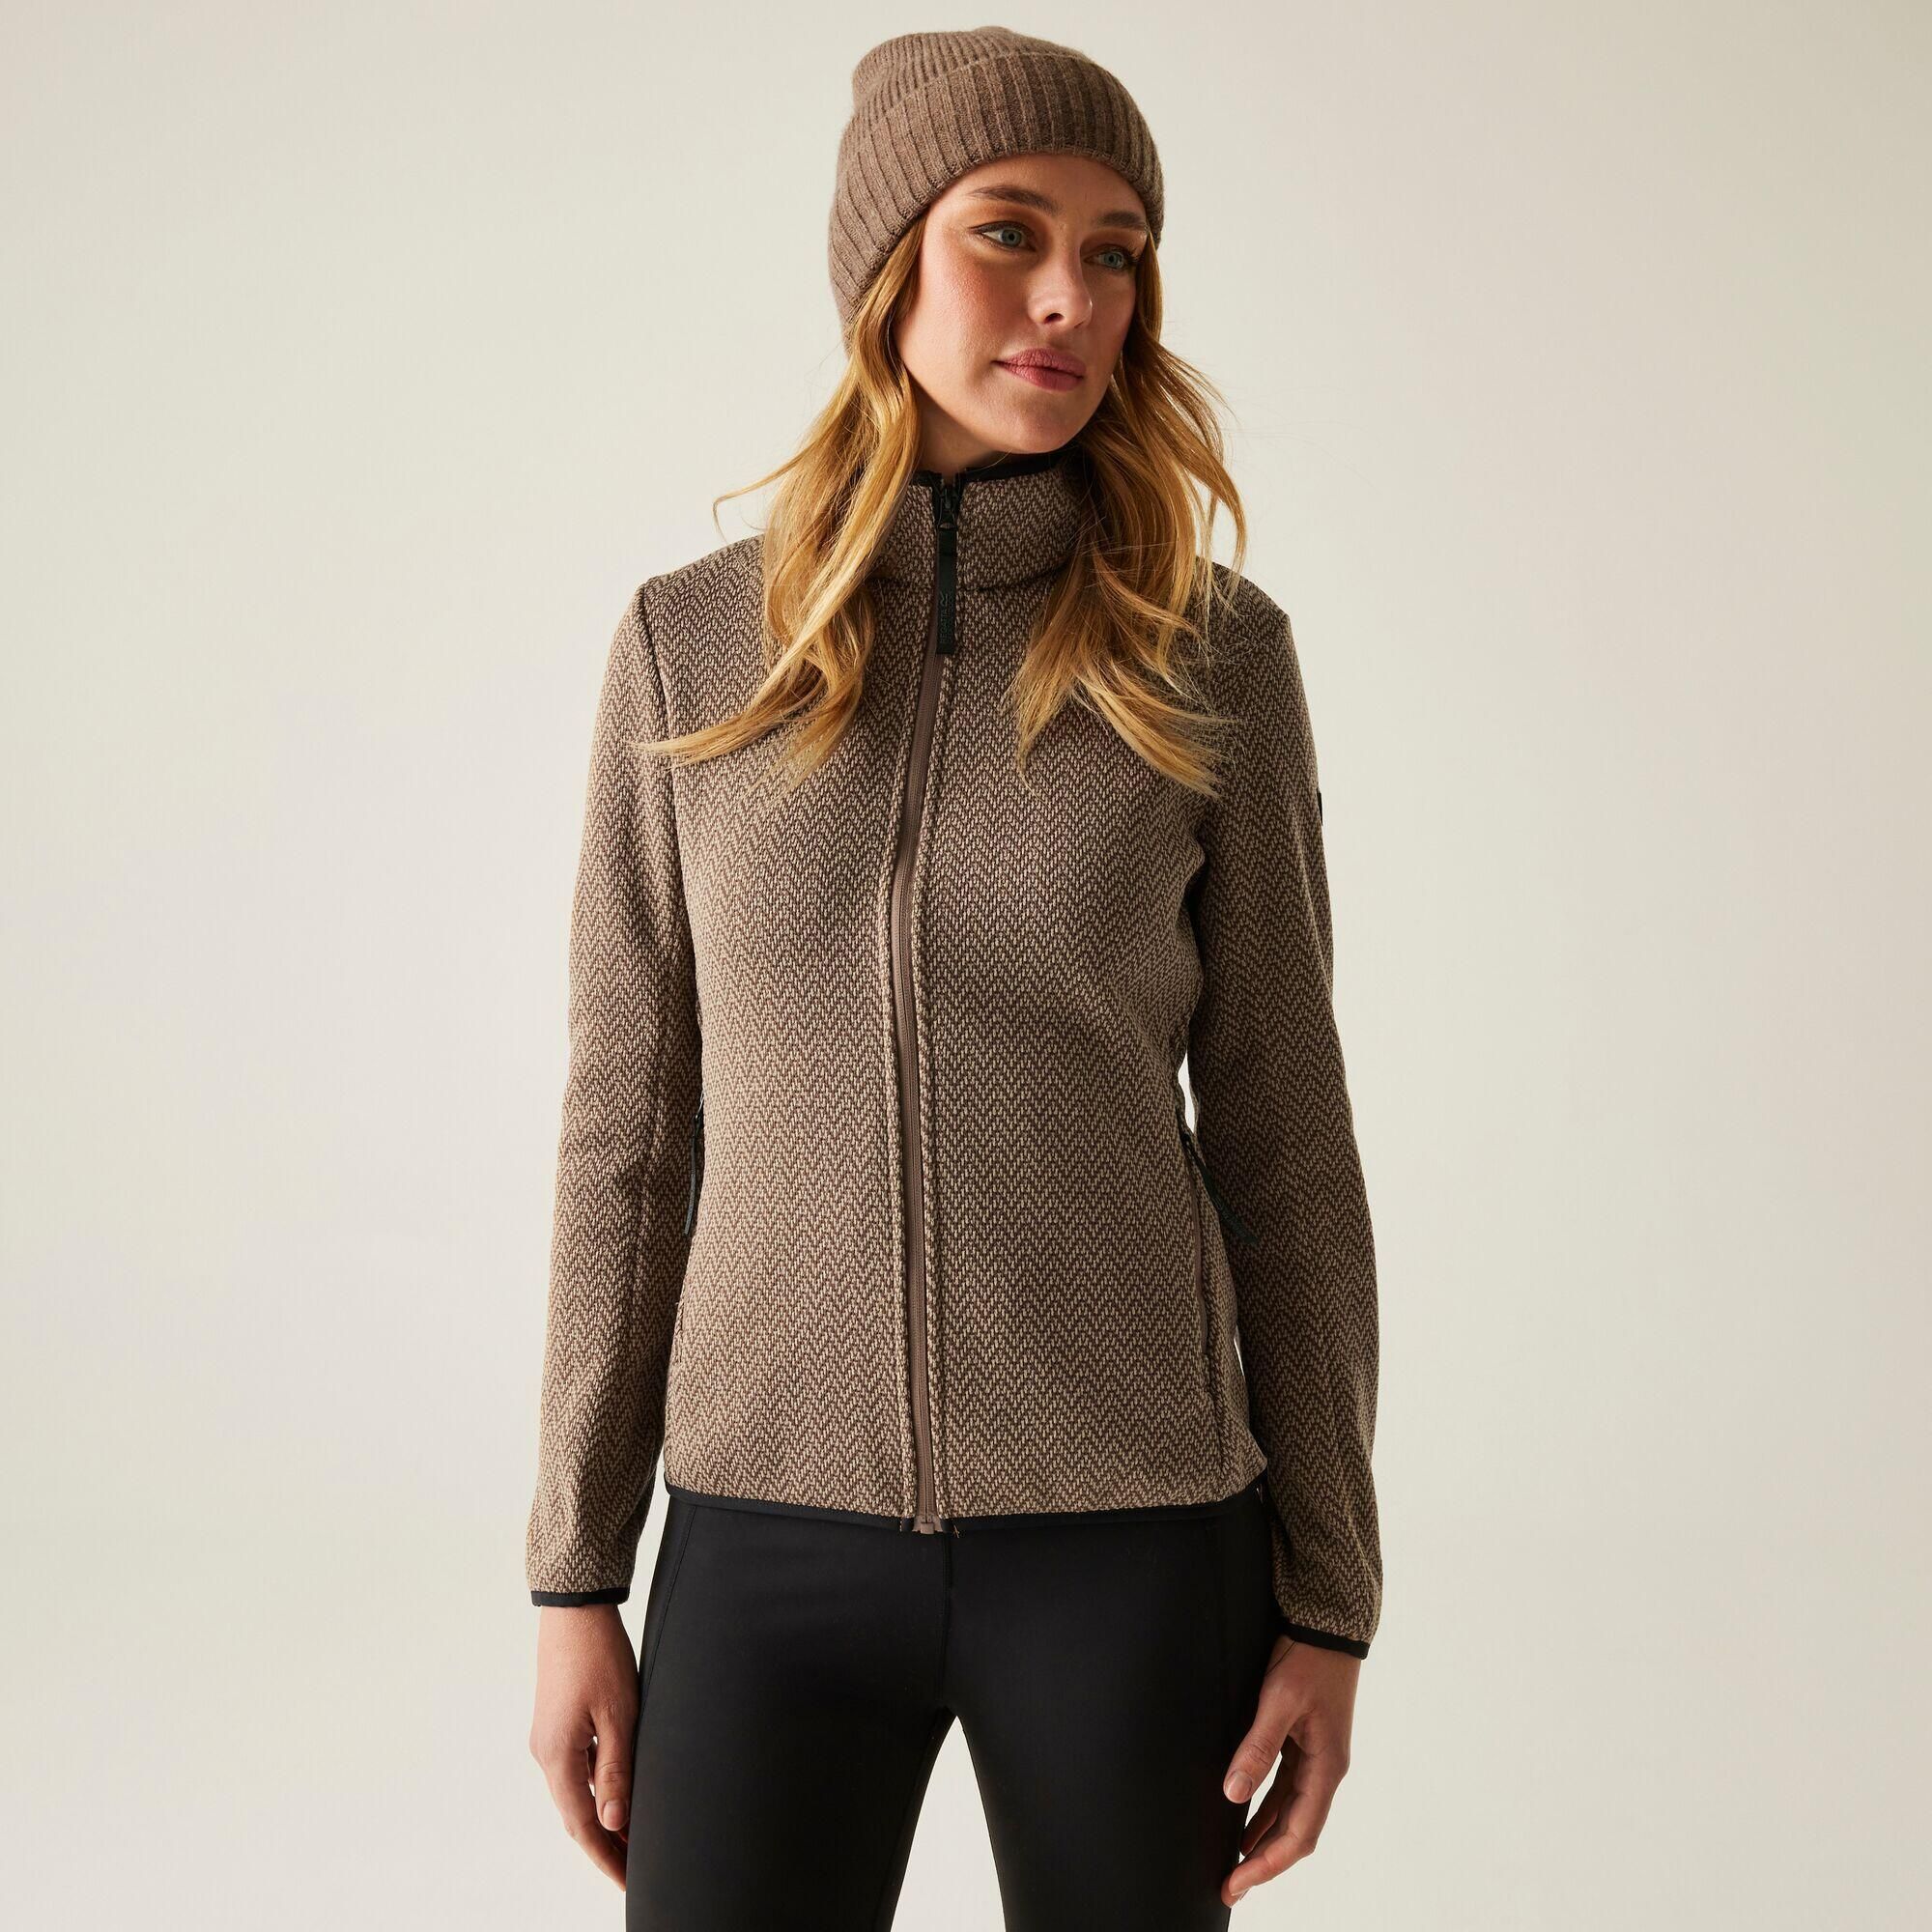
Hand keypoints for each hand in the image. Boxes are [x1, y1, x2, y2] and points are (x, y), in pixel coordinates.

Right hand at [528, 1603, 638, 1888]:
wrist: (575, 1610)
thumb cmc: (599, 1656)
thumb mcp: (619, 1715)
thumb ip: (616, 1771)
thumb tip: (614, 1822)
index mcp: (557, 1757)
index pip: (583, 1824)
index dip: (607, 1856)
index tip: (628, 1882)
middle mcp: (546, 1754)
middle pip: (576, 1814)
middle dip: (605, 1844)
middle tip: (634, 1869)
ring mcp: (548, 1739)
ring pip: (575, 1793)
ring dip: (602, 1816)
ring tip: (634, 1838)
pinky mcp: (556, 1724)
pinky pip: (575, 1770)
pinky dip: (596, 1789)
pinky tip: (618, 1793)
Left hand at [1219, 1631, 1360, 1905]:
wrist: (1327, 1627)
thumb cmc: (1308, 1660)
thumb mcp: (1279, 1702)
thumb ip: (1258, 1747)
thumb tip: (1234, 1793)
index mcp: (1326, 1768)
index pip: (1298, 1836)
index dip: (1268, 1864)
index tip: (1238, 1881)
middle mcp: (1325, 1770)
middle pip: (1296, 1833)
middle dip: (1264, 1862)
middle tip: (1230, 1884)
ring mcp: (1316, 1758)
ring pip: (1290, 1815)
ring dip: (1264, 1840)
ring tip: (1235, 1864)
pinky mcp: (1304, 1744)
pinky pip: (1285, 1791)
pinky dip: (1266, 1811)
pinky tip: (1245, 1818)